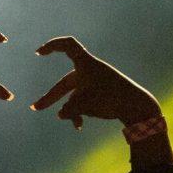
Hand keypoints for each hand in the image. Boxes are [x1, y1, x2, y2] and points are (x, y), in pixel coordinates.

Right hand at [30, 36, 160, 129]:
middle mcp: (88, 72)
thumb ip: (69, 109)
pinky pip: (82, 103)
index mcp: (86, 65)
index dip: (53, 46)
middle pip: (64, 84)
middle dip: (50, 98)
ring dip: (70, 111)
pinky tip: (80, 126)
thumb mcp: (85, 104)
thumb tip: (61, 114)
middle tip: (36, 108)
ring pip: (73, 97)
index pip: (68, 46)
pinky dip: (79, 113)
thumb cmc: (111, 98)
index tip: (39, 53)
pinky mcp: (98, 95)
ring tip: (76, 125)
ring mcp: (93, 84)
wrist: (136, 106)